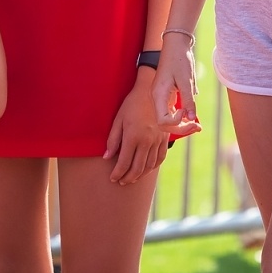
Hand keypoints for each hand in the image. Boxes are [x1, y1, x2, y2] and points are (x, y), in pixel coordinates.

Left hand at [105, 70, 169, 184]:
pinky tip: (146, 169)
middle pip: (137, 168)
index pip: (124, 162)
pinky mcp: (165, 138)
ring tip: (132, 178)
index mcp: (133, 136)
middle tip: (121, 182)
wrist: (152, 91)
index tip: (112, 178)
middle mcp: (147, 141)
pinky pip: (160, 158)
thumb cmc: (132, 104)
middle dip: (128, 177)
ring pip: (149, 165)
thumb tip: (106, 157)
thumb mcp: (118, 119)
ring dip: (140, 175)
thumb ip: (113, 140)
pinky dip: (153, 167)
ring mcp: (157, 140)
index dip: (117, 173)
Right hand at [152, 42, 201, 138]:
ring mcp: (160, 97)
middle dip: (181, 128)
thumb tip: (191, 118)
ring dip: (182, 124)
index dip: (176, 123)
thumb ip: (189, 100)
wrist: (176, 44)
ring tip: (197, 125)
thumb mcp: (186, 81)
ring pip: (168, 119)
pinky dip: (181, 116)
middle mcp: (156, 98)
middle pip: (164, 124)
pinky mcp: (166, 95)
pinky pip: (171, 111)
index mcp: (158, 95)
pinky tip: (191, 117)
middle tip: (197, 128)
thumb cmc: (180, 60)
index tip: (187, 113)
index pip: (162, 121)